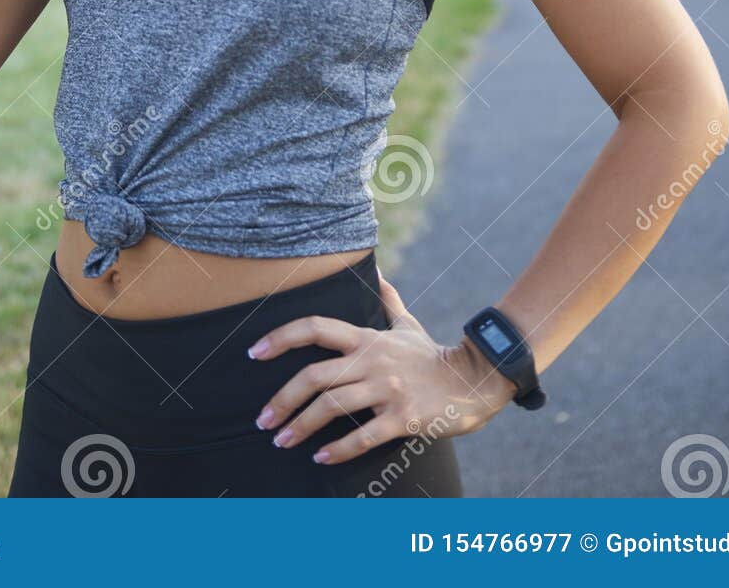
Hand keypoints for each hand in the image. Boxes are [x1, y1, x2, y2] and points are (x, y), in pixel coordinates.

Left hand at [247, 267, 515, 465]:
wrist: (474, 380)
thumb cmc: (433, 356)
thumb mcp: (407, 324)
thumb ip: (387, 300)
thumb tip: (377, 271)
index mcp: (367, 338)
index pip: (315, 328)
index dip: (281, 337)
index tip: (254, 353)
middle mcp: (371, 360)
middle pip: (314, 375)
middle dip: (282, 400)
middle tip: (263, 420)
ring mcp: (387, 389)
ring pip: (332, 406)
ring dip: (301, 426)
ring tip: (282, 440)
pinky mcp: (403, 417)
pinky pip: (363, 435)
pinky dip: (338, 449)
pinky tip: (321, 458)